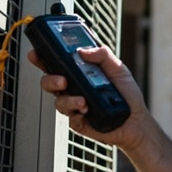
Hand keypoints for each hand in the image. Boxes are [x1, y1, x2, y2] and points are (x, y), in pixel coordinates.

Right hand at [28, 46, 146, 147]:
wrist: (136, 120)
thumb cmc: (127, 93)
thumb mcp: (118, 68)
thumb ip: (102, 55)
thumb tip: (82, 51)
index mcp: (79, 72)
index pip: (56, 62)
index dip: (42, 57)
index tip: (35, 52)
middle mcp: (72, 87)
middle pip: (49, 80)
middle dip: (50, 78)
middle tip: (62, 79)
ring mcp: (73, 104)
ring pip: (57, 99)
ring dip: (67, 99)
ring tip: (83, 101)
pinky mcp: (77, 120)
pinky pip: (68, 115)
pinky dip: (75, 111)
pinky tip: (86, 109)